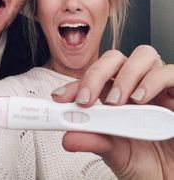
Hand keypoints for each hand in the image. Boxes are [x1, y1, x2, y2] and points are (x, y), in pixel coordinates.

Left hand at [51, 45, 173, 178]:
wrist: (170, 176)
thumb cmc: (146, 162)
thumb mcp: (116, 153)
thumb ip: (94, 141)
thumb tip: (68, 137)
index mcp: (117, 97)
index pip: (93, 79)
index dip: (75, 83)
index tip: (60, 97)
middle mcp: (136, 85)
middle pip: (114, 59)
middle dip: (96, 74)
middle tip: (86, 99)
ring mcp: (157, 85)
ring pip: (142, 55)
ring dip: (124, 76)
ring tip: (117, 102)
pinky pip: (169, 72)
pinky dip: (153, 81)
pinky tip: (142, 99)